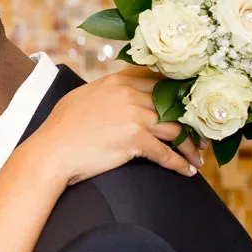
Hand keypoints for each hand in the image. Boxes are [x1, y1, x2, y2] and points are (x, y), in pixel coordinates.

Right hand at [29, 67, 203, 185]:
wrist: (50, 154)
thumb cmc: (59, 129)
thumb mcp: (81, 98)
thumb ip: (104, 91)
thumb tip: (114, 90)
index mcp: (117, 81)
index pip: (159, 82)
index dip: (179, 94)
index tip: (190, 105)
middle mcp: (129, 95)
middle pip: (173, 106)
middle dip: (191, 122)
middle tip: (202, 135)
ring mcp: (133, 117)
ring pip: (176, 129)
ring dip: (191, 146)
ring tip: (197, 157)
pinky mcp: (134, 140)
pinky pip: (165, 152)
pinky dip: (179, 163)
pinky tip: (187, 171)